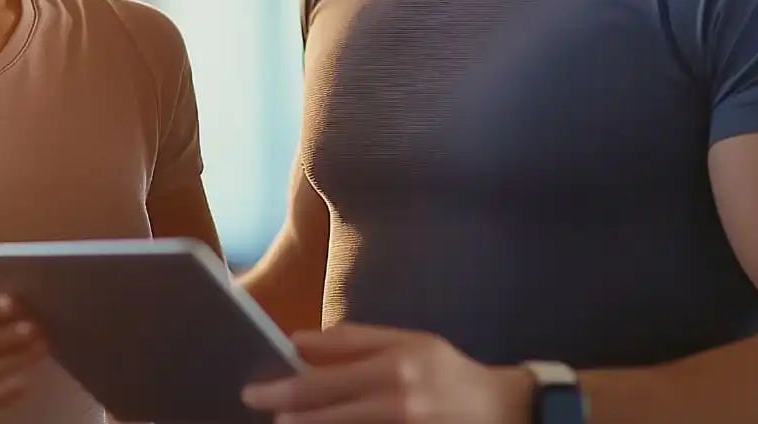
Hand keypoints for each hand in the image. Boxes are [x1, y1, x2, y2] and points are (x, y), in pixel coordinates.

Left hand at [241, 323, 531, 422]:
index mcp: (392, 368)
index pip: (320, 383)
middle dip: (285, 418)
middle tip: (263, 415)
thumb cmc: (449, 372)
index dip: (280, 391)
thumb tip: (296, 342)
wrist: (505, 413)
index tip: (252, 392)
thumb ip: (353, 341)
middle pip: (322, 418)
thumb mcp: (408, 342)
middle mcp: (395, 404)